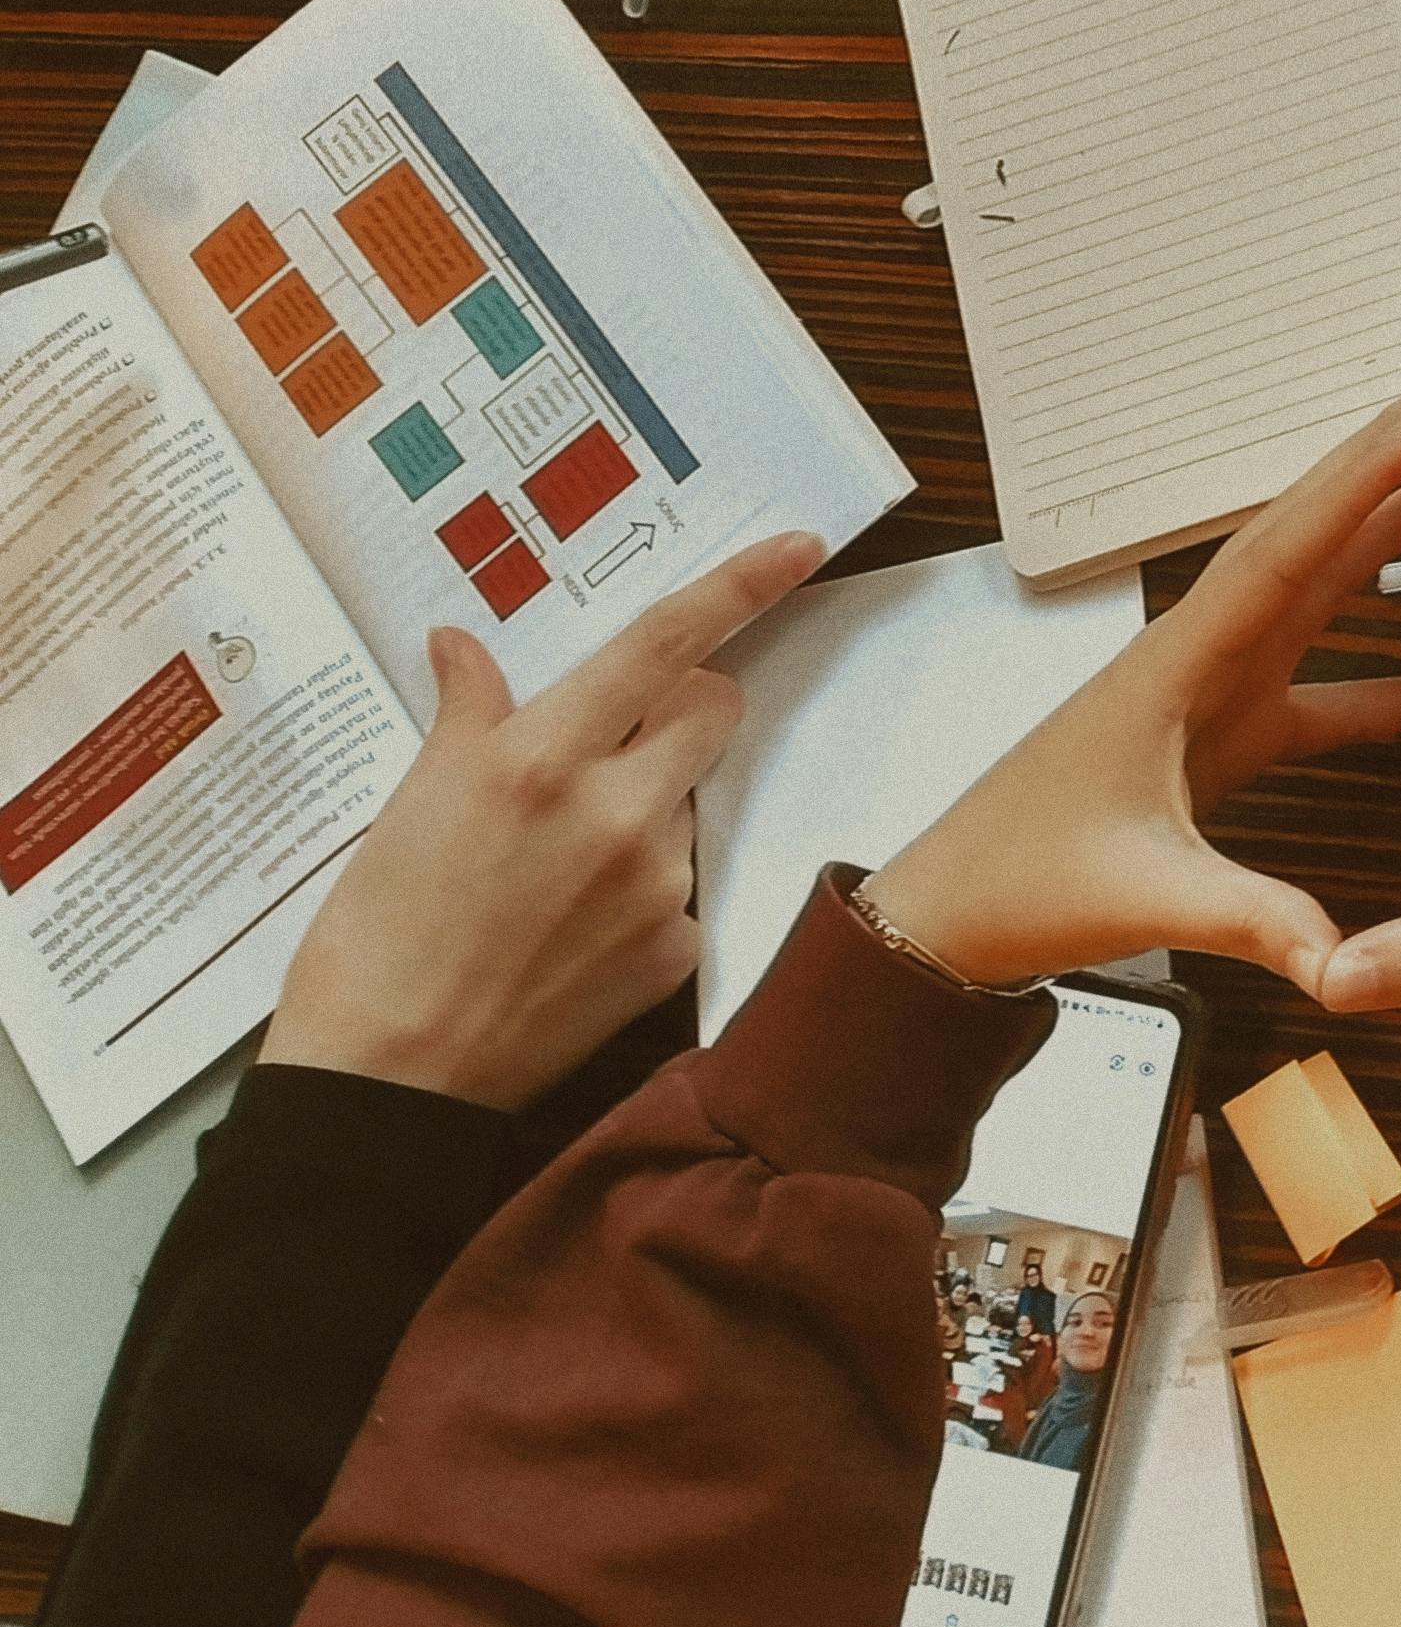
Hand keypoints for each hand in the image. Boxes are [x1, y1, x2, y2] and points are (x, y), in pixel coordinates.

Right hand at [262, 533, 823, 1106]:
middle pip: (712, 711)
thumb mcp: (409, 805)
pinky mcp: (676, 950)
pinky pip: (682, 889)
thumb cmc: (377, 937)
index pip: (664, 645)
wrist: (387, 1077)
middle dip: (681, 706)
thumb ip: (466, 714)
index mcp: (542, 757)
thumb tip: (465, 645)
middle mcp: (615, 810)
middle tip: (615, 739)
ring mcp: (656, 883)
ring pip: (687, 801)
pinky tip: (570, 928)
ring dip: (644, 808)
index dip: (739, 587)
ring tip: (552, 867)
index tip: (798, 549)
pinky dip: (639, 894)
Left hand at [860, 385, 1400, 989]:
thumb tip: (1339, 957)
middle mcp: (1199, 658)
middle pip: (1309, 544)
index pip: (1287, 551)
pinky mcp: (1226, 739)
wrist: (953, 916)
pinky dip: (1397, 681)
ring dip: (1388, 545)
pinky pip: (1329, 691)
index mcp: (1176, 664)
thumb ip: (1248, 918)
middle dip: (1384, 474)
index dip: (1363, 481)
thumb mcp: (1143, 896)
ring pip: (1319, 598)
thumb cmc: (1019, 881)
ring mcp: (1215, 695)